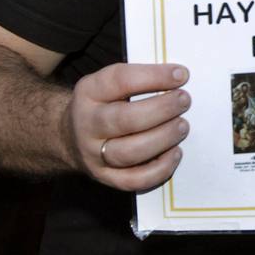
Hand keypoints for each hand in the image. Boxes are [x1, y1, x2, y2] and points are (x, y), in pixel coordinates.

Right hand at [62, 63, 191, 191]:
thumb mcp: (109, 84)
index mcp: (89, 92)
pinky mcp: (104, 177)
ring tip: (182, 126)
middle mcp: (87, 123)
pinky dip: (159, 169)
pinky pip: (134, 180)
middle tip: (184, 101)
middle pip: (125, 119)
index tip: (181, 74)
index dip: (154, 77)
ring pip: (130, 152)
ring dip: (163, 138)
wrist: (70, 137)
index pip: (121, 80)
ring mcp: (94, 154)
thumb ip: (139, 79)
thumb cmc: (103, 104)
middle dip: (162, 109)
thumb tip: (179, 77)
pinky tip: (175, 153)